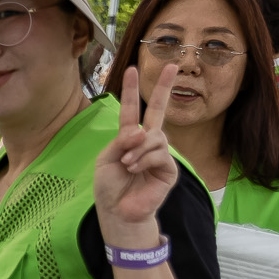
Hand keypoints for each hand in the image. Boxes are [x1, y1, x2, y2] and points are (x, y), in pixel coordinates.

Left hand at [92, 61, 180, 245]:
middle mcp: (147, 142)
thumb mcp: (106, 159)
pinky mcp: (169, 169)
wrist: (118, 211)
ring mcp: (160, 154)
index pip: (133, 110)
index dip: (133, 90)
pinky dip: (144, 160)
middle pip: (158, 111)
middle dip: (164, 88)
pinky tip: (134, 169)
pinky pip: (158, 154)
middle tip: (172, 66)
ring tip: (126, 164)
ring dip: (137, 149)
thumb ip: (120, 141)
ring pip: (154, 137)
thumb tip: (140, 131)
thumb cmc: (110, 186)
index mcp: (129, 138)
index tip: (132, 69)